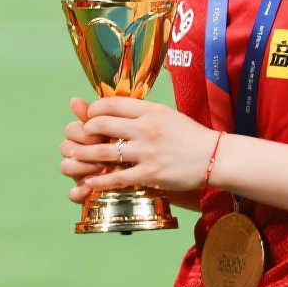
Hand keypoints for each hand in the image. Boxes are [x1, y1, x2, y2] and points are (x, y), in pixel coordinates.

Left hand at [59, 95, 216, 202]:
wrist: (214, 157)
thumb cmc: (190, 136)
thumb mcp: (166, 114)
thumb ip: (142, 112)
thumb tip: (116, 108)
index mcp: (150, 111)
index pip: (110, 103)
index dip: (93, 110)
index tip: (88, 117)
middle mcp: (146, 128)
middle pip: (101, 124)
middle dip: (84, 131)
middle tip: (79, 137)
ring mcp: (147, 152)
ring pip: (103, 151)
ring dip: (84, 155)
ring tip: (73, 158)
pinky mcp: (150, 174)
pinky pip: (117, 177)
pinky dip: (99, 180)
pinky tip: (88, 182)